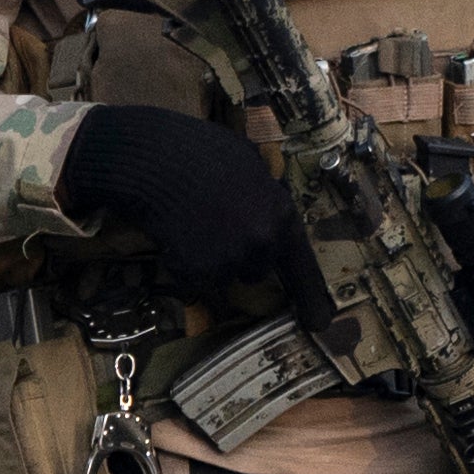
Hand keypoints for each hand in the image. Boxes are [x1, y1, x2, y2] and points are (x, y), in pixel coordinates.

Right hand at [55, 106, 297, 301]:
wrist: (155, 159)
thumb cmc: (201, 150)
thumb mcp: (249, 164)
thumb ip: (265, 196)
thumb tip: (268, 211)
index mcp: (282, 214)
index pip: (302, 264)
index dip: (309, 295)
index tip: (318, 323)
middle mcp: (263, 243)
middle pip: (257, 270)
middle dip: (240, 257)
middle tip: (213, 228)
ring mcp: (231, 260)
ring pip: (224, 274)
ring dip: (210, 260)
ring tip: (190, 224)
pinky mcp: (199, 273)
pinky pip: (194, 278)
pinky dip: (183, 264)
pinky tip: (175, 233)